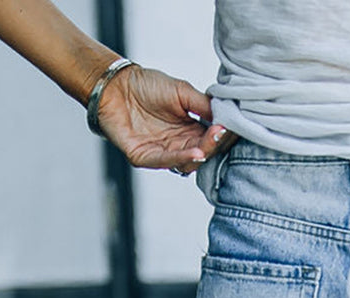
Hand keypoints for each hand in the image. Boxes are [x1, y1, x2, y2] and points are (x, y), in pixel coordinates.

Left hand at [94, 64, 238, 173]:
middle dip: (215, 144)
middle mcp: (178, 145)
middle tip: (223, 132)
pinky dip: (183, 158)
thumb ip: (203, 104)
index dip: (223, 134)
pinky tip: (196, 152)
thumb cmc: (146, 85)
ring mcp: (162, 154)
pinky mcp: (145, 158)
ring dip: (202, 153)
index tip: (234, 126)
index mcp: (190, 131)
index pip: (212, 139)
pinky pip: (167, 161)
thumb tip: (227, 117)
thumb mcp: (182, 91)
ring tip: (212, 141)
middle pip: (203, 152)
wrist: (116, 84)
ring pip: (188, 162)